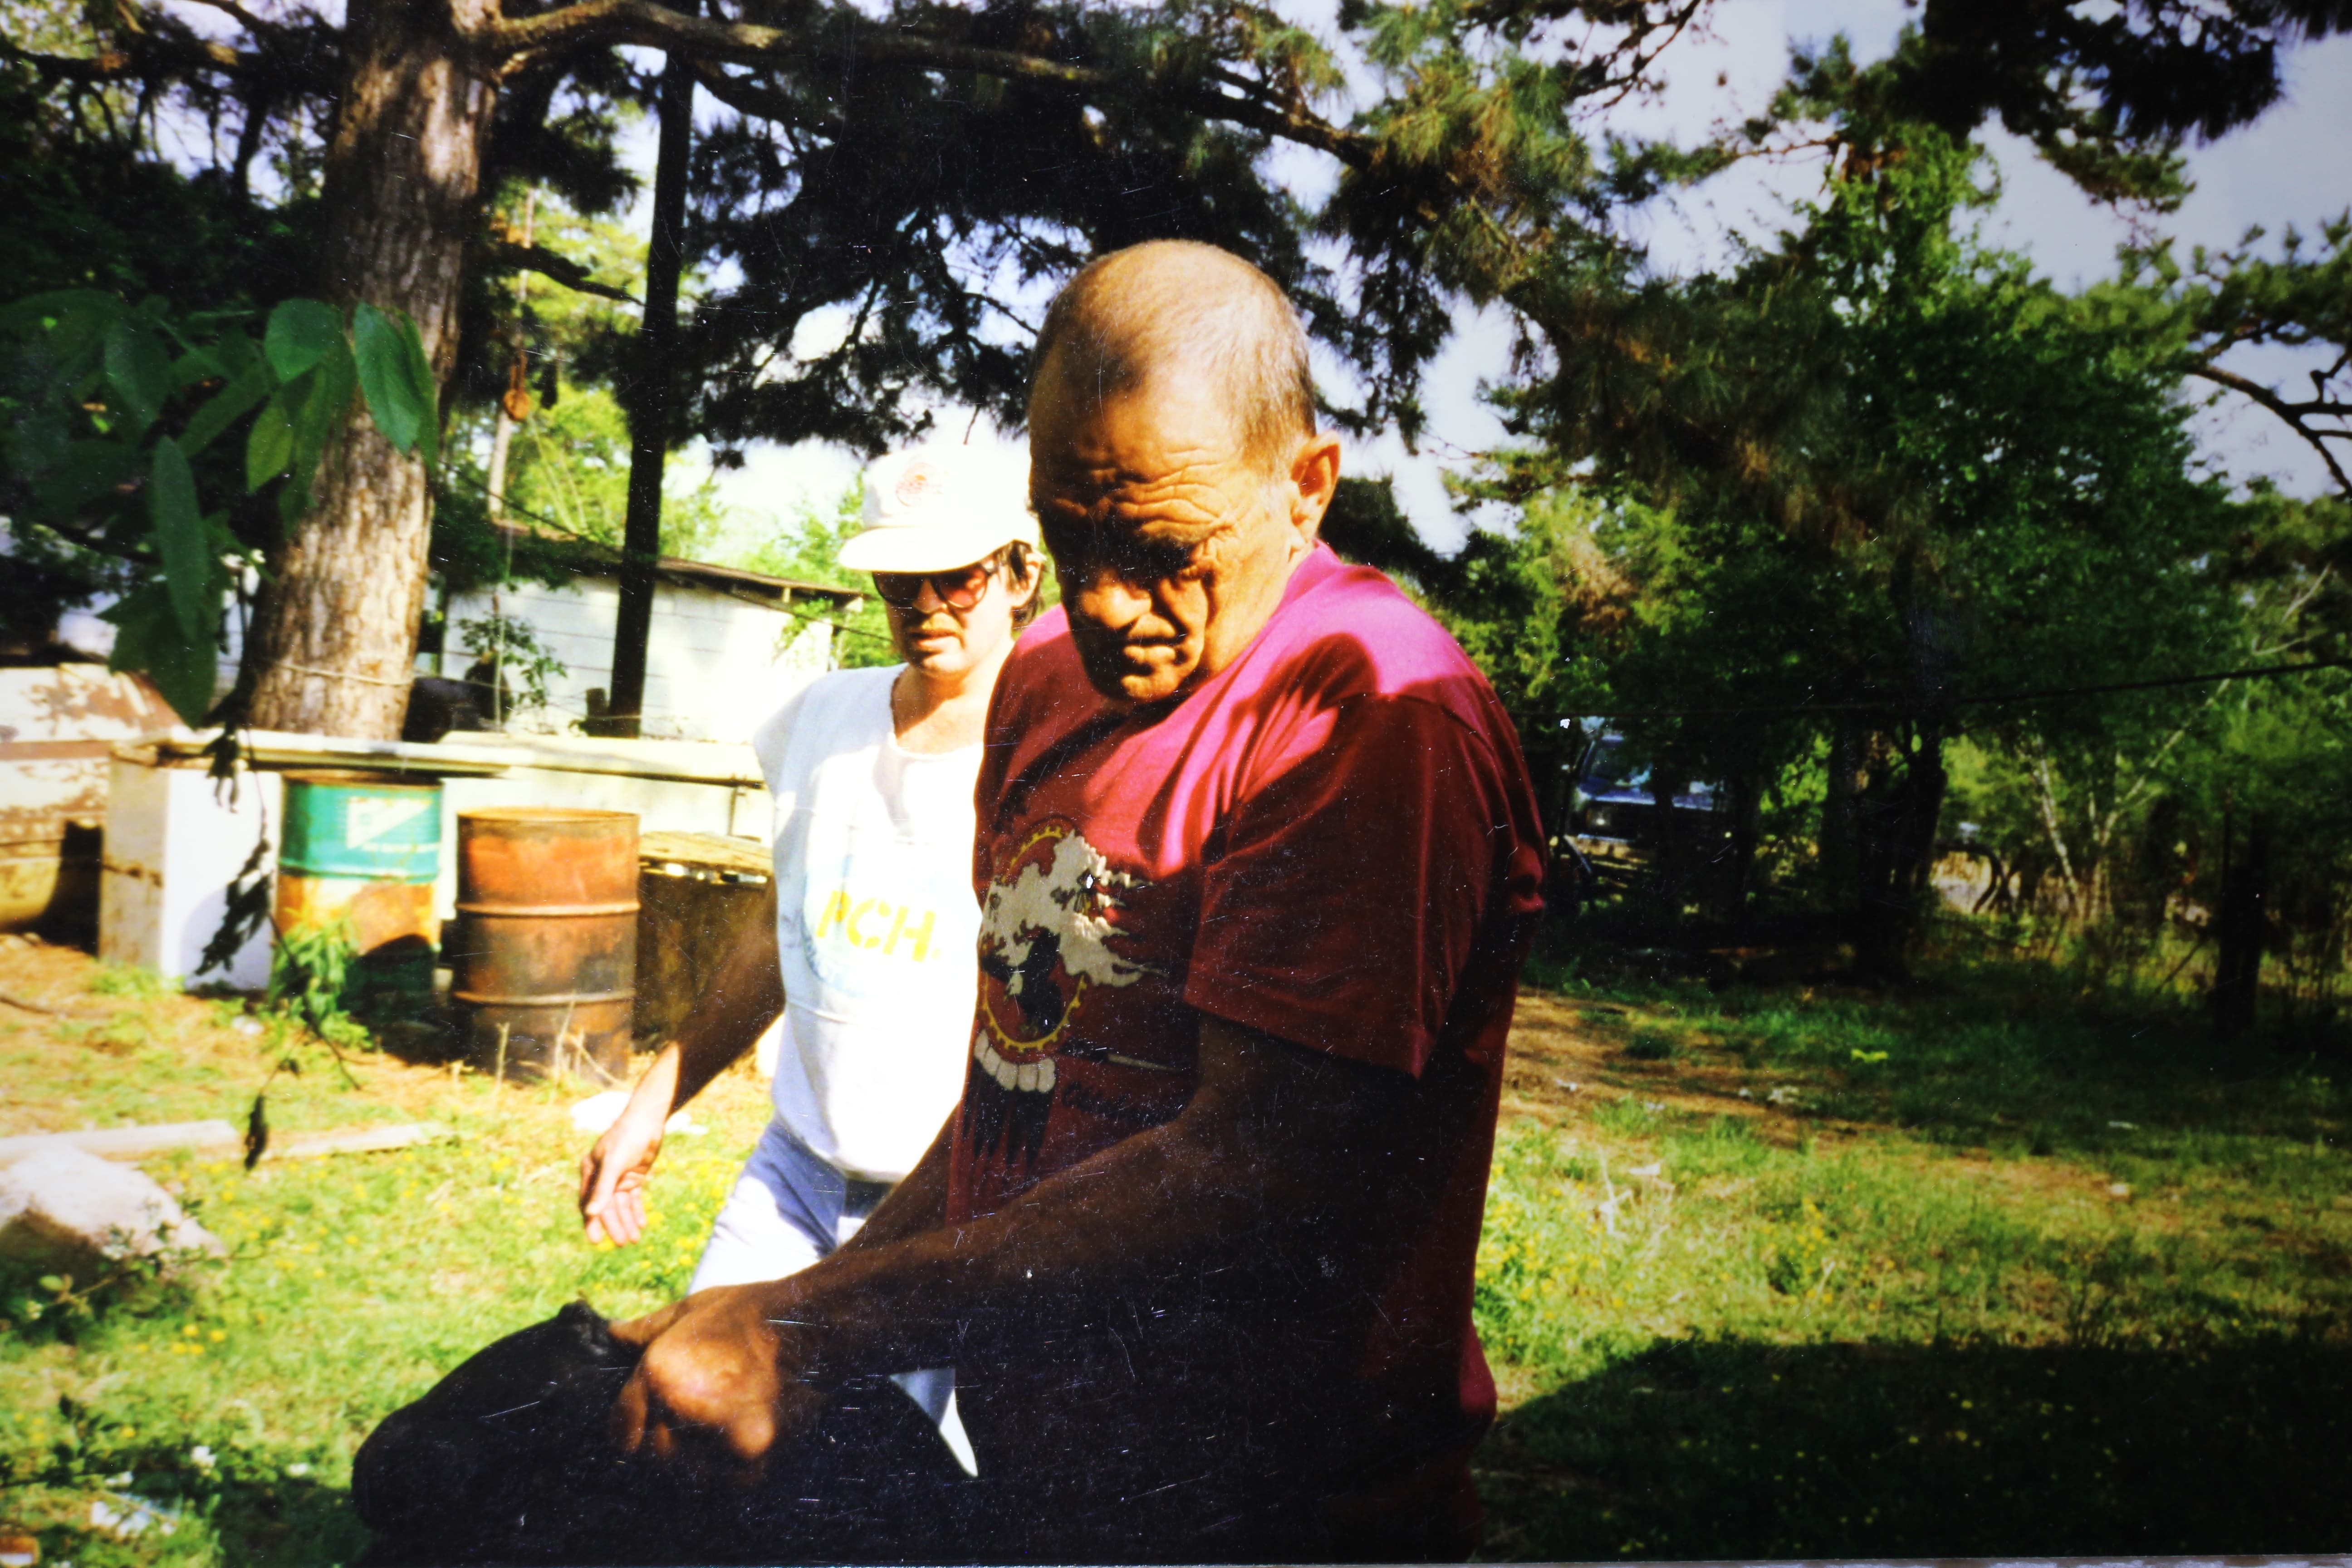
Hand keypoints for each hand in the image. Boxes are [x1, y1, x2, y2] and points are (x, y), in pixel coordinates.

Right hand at [579, 1079, 670, 1244]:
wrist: (649, 1120)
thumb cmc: (627, 1137)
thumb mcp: (614, 1163)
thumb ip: (603, 1188)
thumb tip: (591, 1213)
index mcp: (591, 1172)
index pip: (589, 1202)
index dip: (593, 1222)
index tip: (596, 1241)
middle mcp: (603, 1176)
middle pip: (607, 1206)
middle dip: (614, 1225)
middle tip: (622, 1243)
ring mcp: (618, 1176)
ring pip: (621, 1205)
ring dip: (627, 1221)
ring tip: (634, 1239)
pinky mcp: (634, 1175)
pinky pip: (633, 1198)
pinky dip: (637, 1211)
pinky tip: (642, 1224)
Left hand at [610, 1287, 827, 1481]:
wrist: (813, 1321)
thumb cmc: (752, 1313)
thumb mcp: (694, 1308)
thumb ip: (649, 1330)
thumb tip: (612, 1336)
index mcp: (656, 1373)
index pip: (620, 1431)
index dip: (631, 1434)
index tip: (649, 1432)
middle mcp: (677, 1407)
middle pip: (654, 1457)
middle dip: (670, 1449)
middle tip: (697, 1431)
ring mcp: (713, 1433)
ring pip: (689, 1476)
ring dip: (702, 1465)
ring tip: (723, 1435)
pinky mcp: (750, 1453)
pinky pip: (728, 1484)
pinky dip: (734, 1473)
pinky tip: (745, 1443)